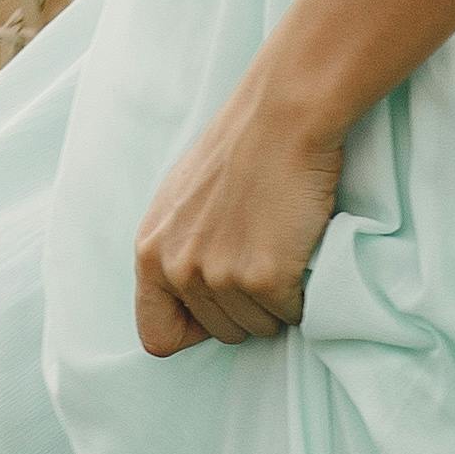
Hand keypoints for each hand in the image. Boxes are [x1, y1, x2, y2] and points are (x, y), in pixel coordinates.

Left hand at [133, 72, 344, 358]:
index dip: (194, 329)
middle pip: (220, 333)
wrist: (283, 118)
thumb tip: (185, 292)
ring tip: (282, 248)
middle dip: (247, 308)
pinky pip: (291, 314)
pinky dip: (303, 293)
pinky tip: (301, 250)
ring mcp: (219, 275)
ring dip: (277, 301)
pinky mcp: (263, 278)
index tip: (220, 307)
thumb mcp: (180, 200)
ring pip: (258, 327)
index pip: (157, 336)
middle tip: (264, 257)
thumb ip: (175, 248)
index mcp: (151, 251)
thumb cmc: (239, 149)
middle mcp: (178, 268)